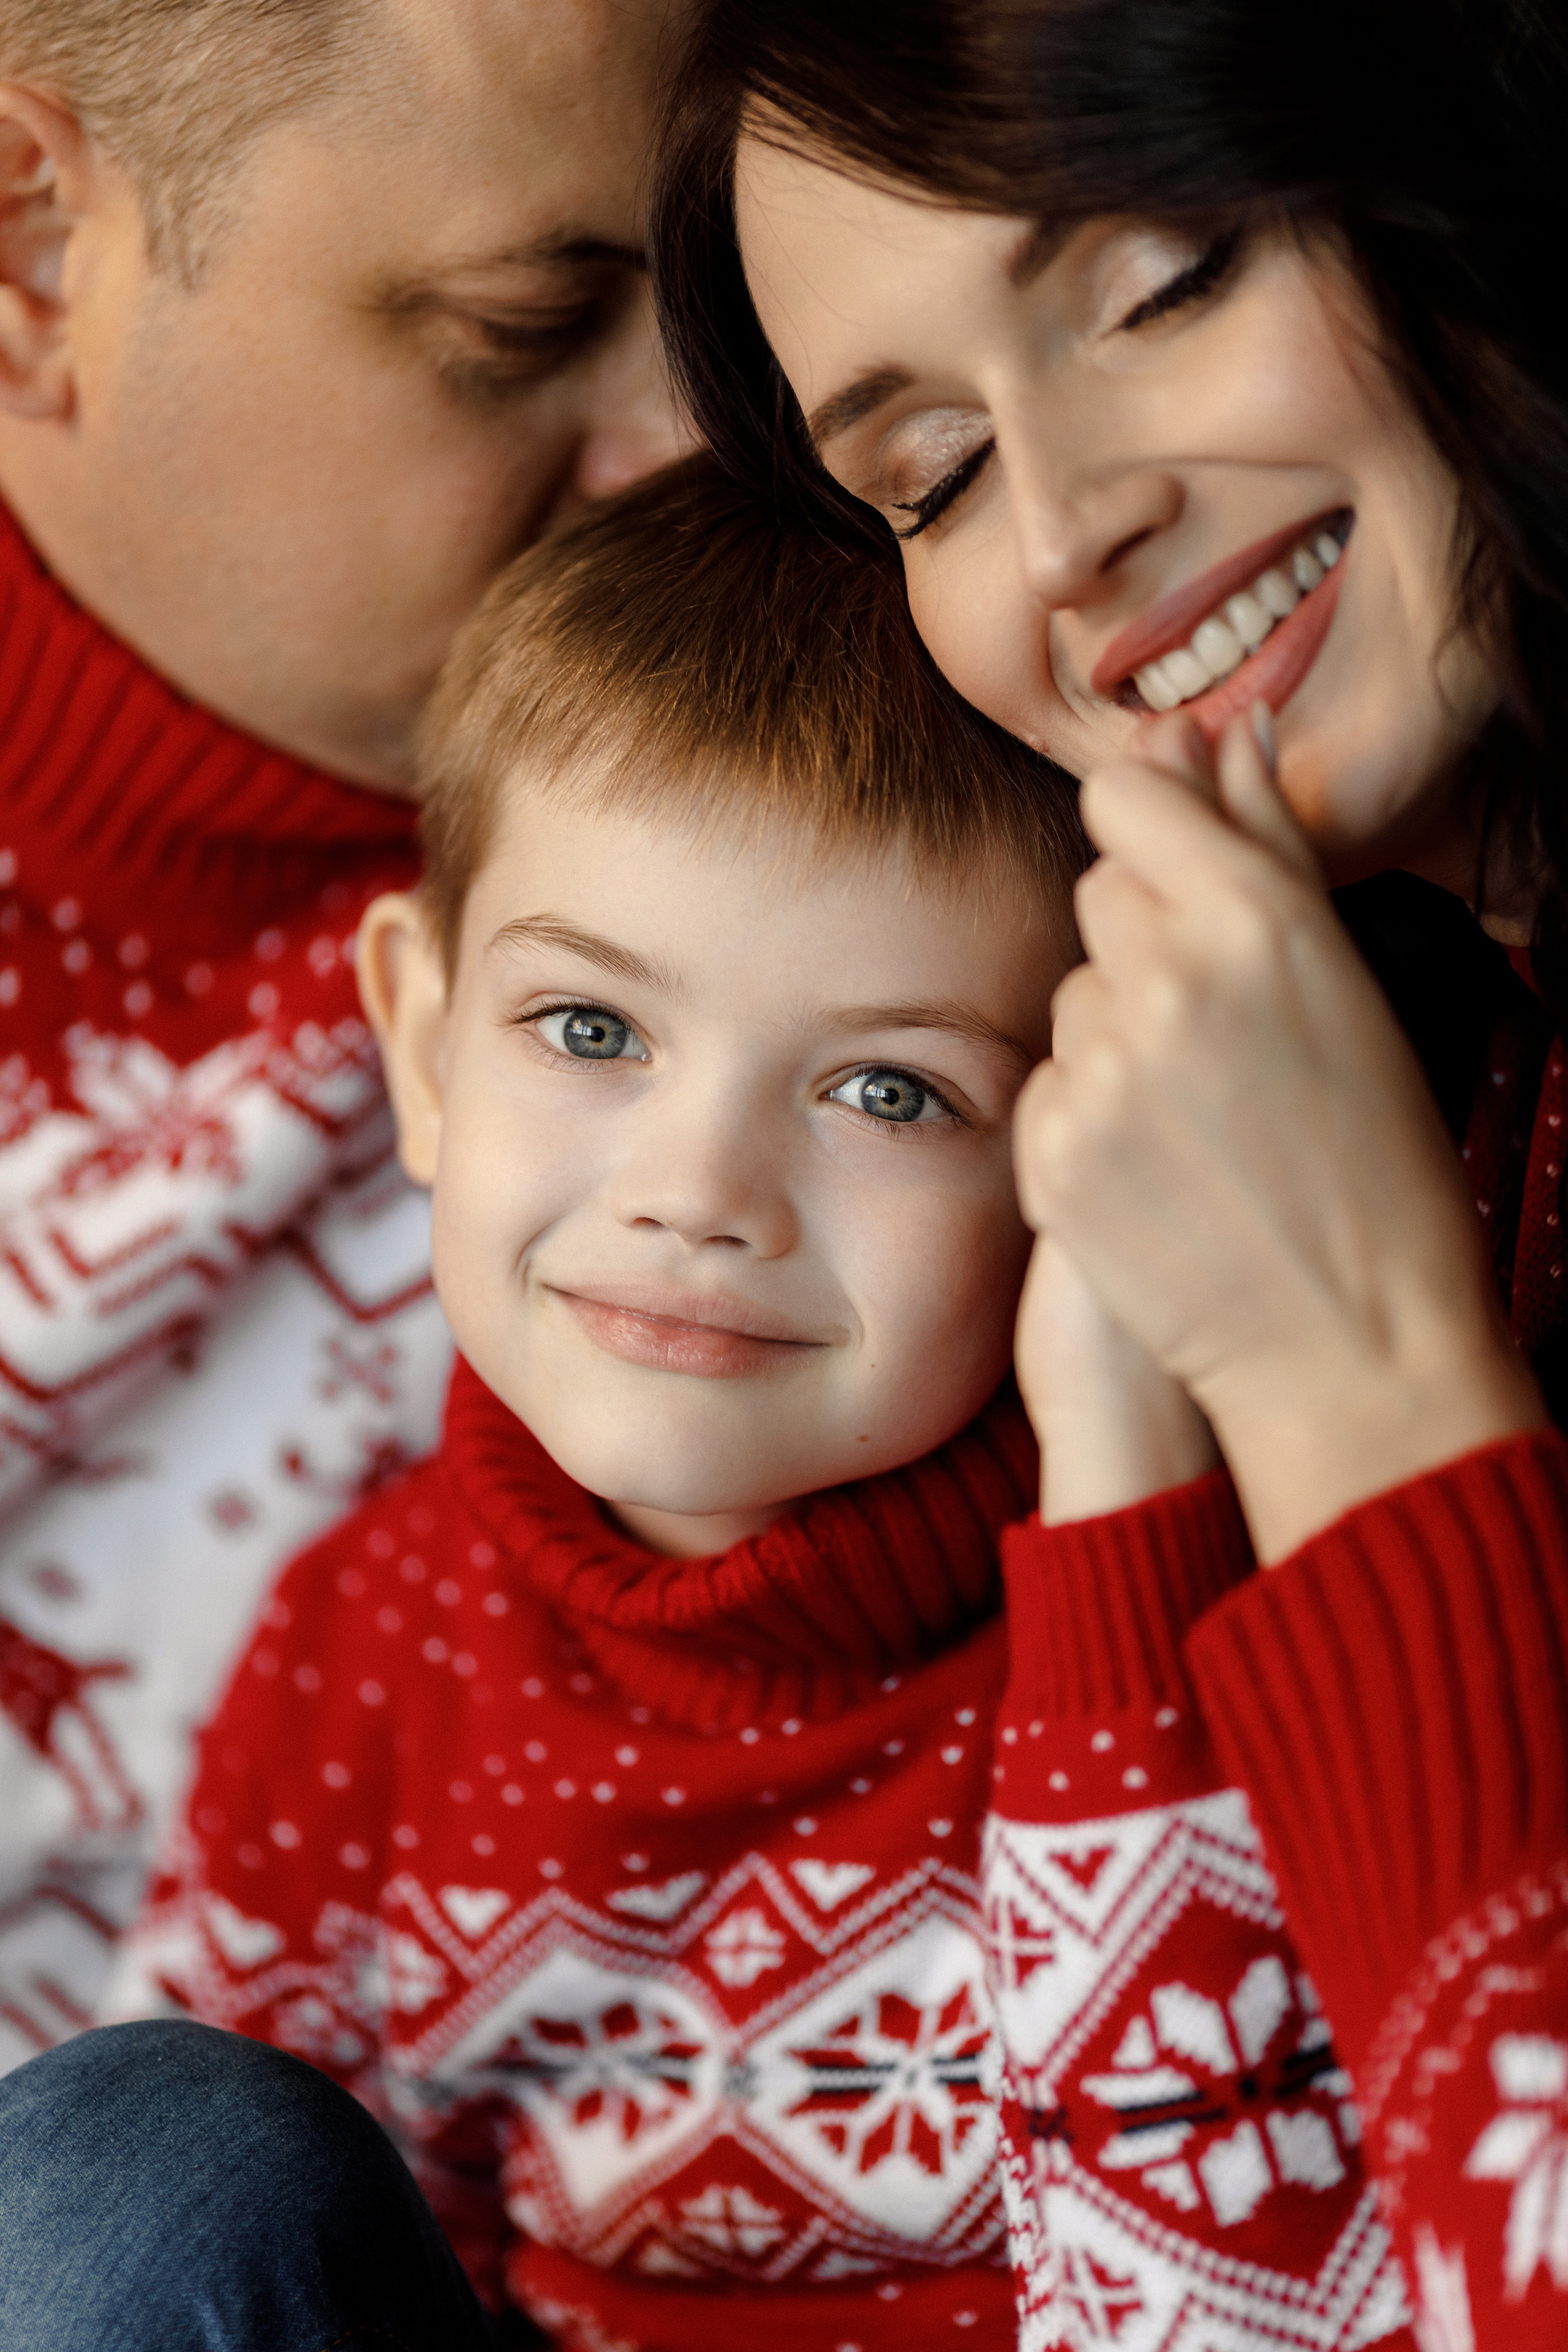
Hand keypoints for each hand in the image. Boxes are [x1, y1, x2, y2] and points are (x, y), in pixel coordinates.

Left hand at [1014, 707, 1543, 1562]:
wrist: (1348, 1340)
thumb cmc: (1375, 1158)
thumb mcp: (1345, 982)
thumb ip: (1269, 844)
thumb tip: (1223, 732)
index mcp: (1259, 916)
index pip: (1125, 797)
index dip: (1148, 824)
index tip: (1175, 864)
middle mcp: (1170, 976)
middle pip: (1097, 891)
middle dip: (1147, 938)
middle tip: (1222, 1027)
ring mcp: (1102, 1068)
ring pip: (1073, 993)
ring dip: (1119, 1031)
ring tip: (1202, 1111)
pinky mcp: (1051, 1148)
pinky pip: (1050, 1082)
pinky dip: (1091, 1114)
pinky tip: (1160, 1165)